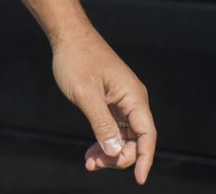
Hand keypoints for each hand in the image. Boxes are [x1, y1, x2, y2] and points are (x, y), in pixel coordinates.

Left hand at [52, 32, 155, 183]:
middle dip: (118, 156)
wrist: (68, 36)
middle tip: (93, 165)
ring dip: (109, 151)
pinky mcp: (111, 101)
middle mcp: (133, 100)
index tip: (139, 180)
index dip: (145, 159)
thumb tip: (115, 151)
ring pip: (124, 136)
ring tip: (90, 163)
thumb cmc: (77, 60)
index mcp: (134, 97)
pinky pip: (113, 128)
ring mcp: (122, 101)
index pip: (147, 135)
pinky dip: (103, 141)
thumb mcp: (86, 95)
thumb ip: (101, 124)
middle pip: (136, 139)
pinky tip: (91, 152)